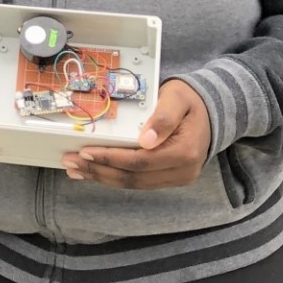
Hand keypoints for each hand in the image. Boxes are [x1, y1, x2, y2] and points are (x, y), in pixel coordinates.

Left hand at [64, 80, 210, 188]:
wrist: (212, 111)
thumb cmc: (190, 100)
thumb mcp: (177, 98)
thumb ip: (163, 118)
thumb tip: (145, 140)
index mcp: (184, 152)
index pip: (140, 161)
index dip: (111, 158)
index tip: (86, 152)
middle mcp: (182, 171)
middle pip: (134, 177)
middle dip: (99, 171)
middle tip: (71, 163)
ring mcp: (177, 178)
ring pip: (134, 184)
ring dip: (103, 178)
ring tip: (76, 170)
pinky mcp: (170, 178)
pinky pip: (139, 182)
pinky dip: (115, 177)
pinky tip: (96, 173)